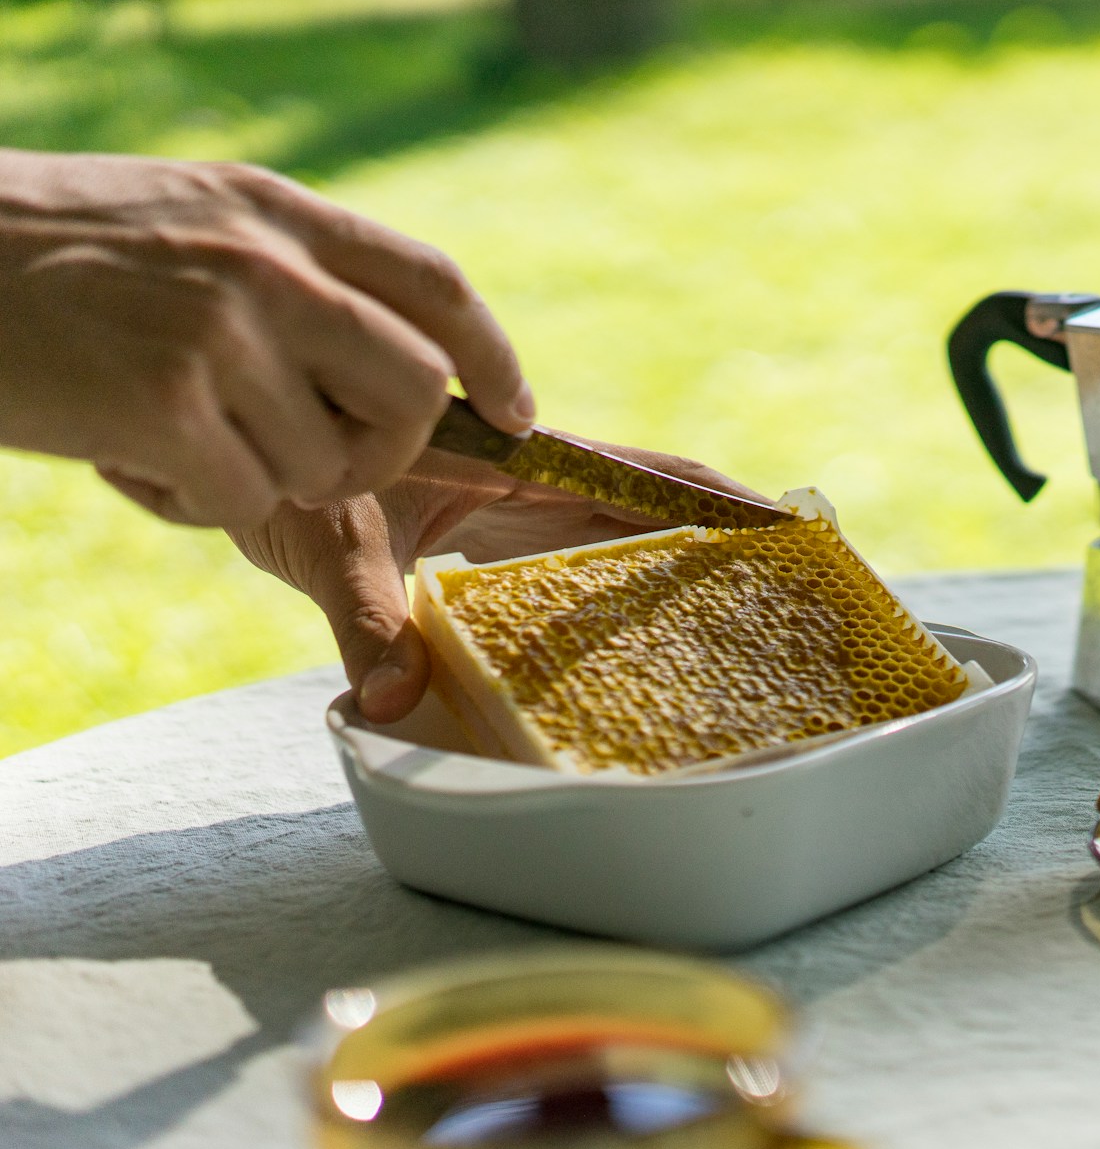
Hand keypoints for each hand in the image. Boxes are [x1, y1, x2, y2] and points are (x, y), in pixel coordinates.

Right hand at [0, 148, 532, 527]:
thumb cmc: (44, 252)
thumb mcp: (186, 216)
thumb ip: (289, 267)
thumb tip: (394, 350)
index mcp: (278, 213)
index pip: (439, 285)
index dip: (496, 357)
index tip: (519, 413)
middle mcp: (267, 265)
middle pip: (418, 387)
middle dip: (390, 450)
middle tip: (327, 467)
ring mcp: (219, 333)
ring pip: (326, 463)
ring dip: (265, 477)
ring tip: (175, 434)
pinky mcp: (163, 404)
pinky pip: (245, 498)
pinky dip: (198, 501)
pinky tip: (131, 455)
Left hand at [229, 441, 766, 722]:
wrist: (243, 445)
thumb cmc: (290, 477)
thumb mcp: (330, 539)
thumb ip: (365, 617)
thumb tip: (391, 703)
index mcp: (522, 460)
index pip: (648, 477)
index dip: (722, 503)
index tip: (792, 529)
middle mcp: (540, 479)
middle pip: (663, 504)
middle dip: (736, 539)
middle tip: (806, 591)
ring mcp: (527, 506)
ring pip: (634, 531)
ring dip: (696, 562)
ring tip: (764, 614)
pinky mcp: (506, 533)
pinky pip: (592, 554)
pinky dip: (641, 580)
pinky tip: (668, 626)